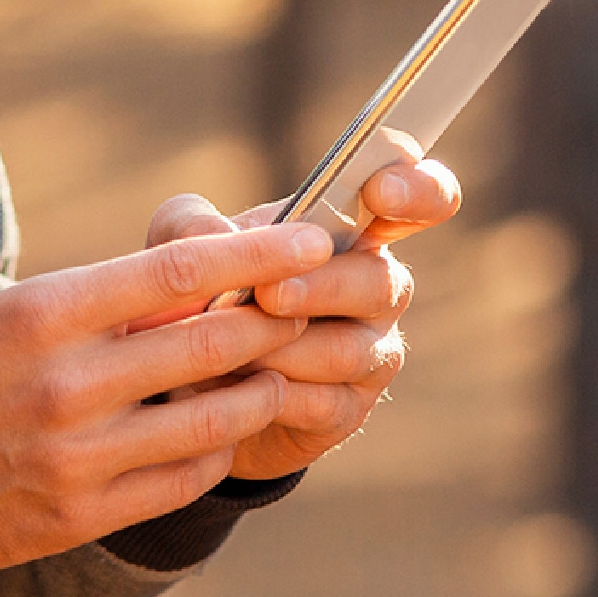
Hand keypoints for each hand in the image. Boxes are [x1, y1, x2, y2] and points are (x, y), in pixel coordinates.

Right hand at [0, 223, 334, 572]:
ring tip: (275, 374)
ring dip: (257, 393)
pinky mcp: (78, 515)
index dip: (254, 257)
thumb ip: (88, 305)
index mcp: (42, 314)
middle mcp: (66, 383)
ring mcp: (75, 456)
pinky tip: (220, 434)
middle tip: (309, 305)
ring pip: (209, 421)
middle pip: (207, 345)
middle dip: (273, 322)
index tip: (306, 240)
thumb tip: (184, 289)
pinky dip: (214, 453)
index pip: (175, 273)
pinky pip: (179, 482)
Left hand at [147, 156, 461, 480]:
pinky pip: (326, 403)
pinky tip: (237, 389)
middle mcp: (375, 284)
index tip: (383, 192)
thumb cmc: (198, 287)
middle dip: (320, 287)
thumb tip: (215, 232)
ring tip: (228, 348)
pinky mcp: (349, 408)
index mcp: (348, 227)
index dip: (418, 189)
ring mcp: (372, 349)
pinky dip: (274, 395)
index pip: (419, 196)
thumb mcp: (178, 243)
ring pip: (350, 350)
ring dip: (283, 348)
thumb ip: (191, 224)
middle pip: (380, 282)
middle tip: (267, 295)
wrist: (183, 376)